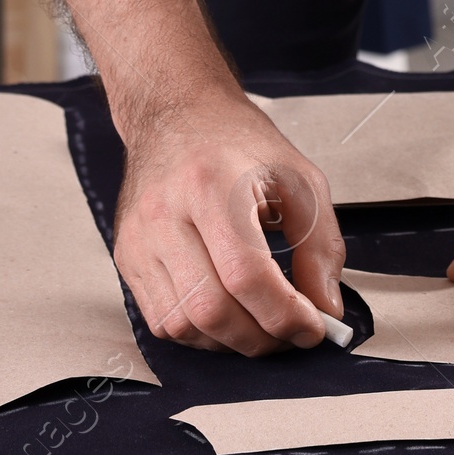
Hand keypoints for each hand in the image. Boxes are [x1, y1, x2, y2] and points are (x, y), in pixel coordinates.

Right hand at [114, 90, 345, 354]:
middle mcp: (166, 212)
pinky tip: (227, 315)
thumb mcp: (299, 177)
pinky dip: (201, 335)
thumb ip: (321, 245)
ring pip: (184, 325)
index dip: (284, 313)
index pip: (245, 274)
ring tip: (261, 323)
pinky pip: (163, 322)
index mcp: (212, 182)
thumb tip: (325, 308)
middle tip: (291, 332)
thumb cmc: (236, 141)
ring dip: (231, 341)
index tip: (313, 326)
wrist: (176, 113)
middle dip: (261, 337)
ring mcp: (140, 239)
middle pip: (212, 309)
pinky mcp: (127, 259)